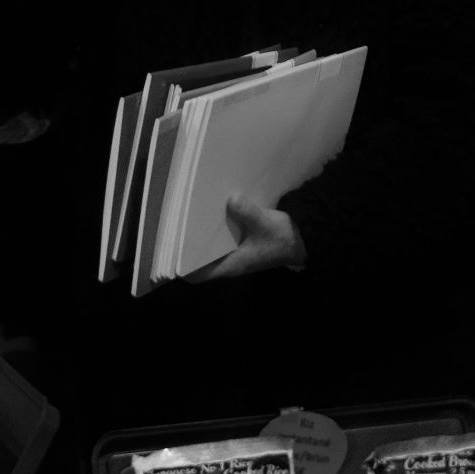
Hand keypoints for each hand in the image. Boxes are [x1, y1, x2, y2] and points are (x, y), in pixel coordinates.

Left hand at [186, 197, 306, 280]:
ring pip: (211, 247)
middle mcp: (231, 262)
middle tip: (174, 225)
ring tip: (187, 213)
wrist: (307, 240)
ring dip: (202, 234)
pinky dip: (216, 227)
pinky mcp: (243, 243)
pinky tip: (211, 209)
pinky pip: (222, 237)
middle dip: (188, 245)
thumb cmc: (284, 239)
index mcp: (231, 265)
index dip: (181, 268)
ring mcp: (237, 253)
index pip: (198, 275)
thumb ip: (248, 212)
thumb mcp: (266, 224)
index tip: (167, 253)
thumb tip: (231, 198)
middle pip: (201, 258)